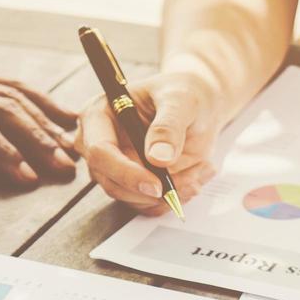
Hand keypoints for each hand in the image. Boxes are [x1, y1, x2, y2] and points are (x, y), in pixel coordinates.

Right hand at [75, 72, 220, 215]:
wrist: (198, 109)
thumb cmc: (183, 95)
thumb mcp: (181, 100)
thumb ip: (169, 126)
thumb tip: (158, 158)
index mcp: (100, 115)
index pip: (100, 151)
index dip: (126, 172)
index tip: (156, 184)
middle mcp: (101, 145)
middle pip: (111, 183)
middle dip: (152, 191)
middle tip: (189, 184)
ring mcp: (116, 168)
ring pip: (133, 199)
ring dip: (170, 194)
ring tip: (200, 170)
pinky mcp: (134, 185)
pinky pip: (150, 205)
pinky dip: (176, 197)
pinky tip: (195, 177)